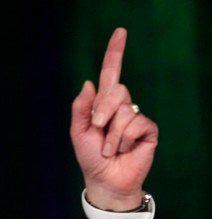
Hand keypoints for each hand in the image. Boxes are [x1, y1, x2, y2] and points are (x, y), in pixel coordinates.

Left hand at [70, 27, 158, 210]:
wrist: (105, 179)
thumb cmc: (90, 156)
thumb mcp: (78, 131)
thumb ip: (81, 107)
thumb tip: (89, 82)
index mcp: (102, 103)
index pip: (111, 73)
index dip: (115, 53)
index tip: (120, 32)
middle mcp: (121, 106)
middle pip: (116, 90)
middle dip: (102, 111)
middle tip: (97, 129)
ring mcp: (136, 117)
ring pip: (124, 110)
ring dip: (111, 134)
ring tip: (109, 148)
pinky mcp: (148, 130)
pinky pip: (136, 123)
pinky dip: (123, 139)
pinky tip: (123, 149)